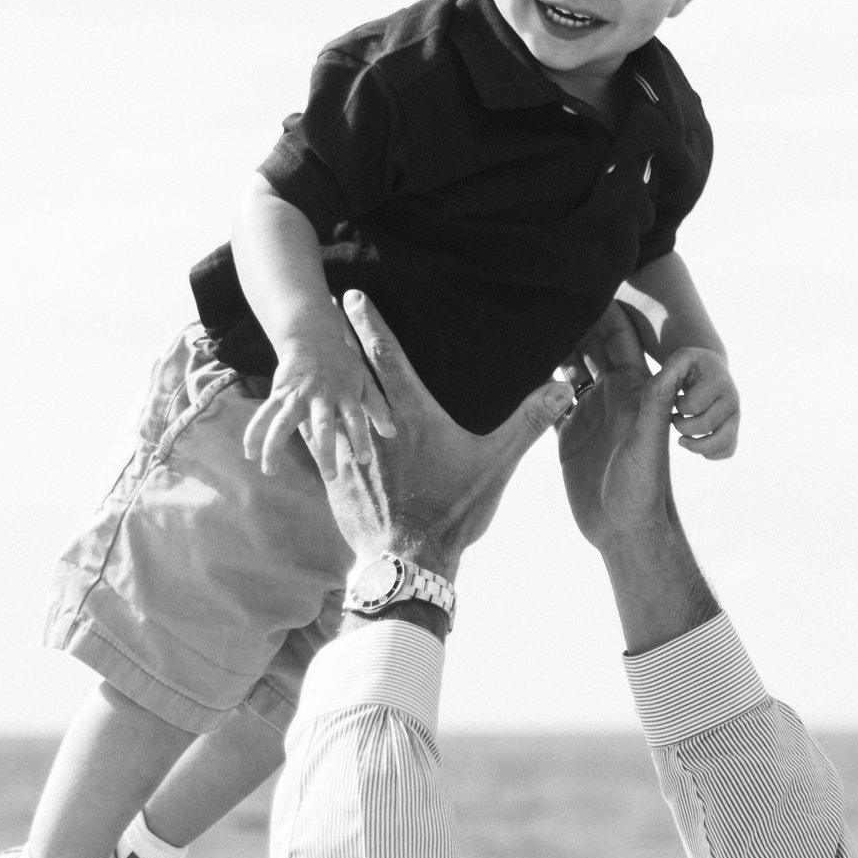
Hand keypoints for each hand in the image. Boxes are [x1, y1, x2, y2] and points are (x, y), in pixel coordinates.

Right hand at [244, 320, 397, 478]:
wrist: (311, 337)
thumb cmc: (341, 364)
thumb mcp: (364, 380)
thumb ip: (377, 407)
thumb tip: (392, 434)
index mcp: (344, 394)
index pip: (356, 418)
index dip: (361, 437)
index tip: (365, 459)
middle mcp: (320, 397)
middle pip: (322, 426)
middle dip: (326, 452)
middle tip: (330, 476)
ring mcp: (296, 396)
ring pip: (282, 423)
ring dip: (274, 447)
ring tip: (269, 471)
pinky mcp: (278, 394)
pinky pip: (263, 415)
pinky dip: (254, 433)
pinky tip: (248, 453)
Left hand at [324, 290, 574, 576]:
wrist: (409, 560)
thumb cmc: (454, 510)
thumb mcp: (496, 464)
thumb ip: (528, 422)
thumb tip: (563, 388)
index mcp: (412, 415)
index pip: (387, 358)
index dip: (370, 324)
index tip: (353, 297)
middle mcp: (375, 426)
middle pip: (350, 371)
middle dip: (337, 339)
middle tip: (321, 311)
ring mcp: (351, 451)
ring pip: (328, 403)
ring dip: (319, 377)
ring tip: (307, 357)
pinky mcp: (335, 478)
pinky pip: (315, 441)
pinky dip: (306, 421)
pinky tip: (294, 415)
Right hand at [556, 305, 720, 651]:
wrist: (627, 530)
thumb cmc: (646, 489)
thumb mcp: (651, 441)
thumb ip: (660, 401)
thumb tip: (678, 359)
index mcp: (635, 390)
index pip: (619, 338)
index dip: (605, 309)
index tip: (585, 281)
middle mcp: (612, 396)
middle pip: (590, 347)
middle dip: (572, 320)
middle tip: (544, 292)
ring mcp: (590, 414)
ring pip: (568, 369)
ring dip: (552, 348)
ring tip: (526, 321)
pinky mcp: (570, 436)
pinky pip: (550, 401)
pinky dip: (536, 384)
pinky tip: (516, 368)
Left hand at [668, 349, 739, 458]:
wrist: (711, 370)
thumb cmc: (691, 366)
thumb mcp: (680, 360)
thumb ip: (670, 369)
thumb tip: (664, 384)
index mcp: (718, 381)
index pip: (694, 405)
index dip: (678, 407)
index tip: (674, 401)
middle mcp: (732, 399)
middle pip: (705, 425)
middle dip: (682, 426)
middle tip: (675, 418)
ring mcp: (735, 416)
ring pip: (721, 443)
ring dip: (696, 445)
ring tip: (682, 438)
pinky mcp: (734, 428)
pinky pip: (728, 450)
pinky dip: (710, 454)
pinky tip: (694, 444)